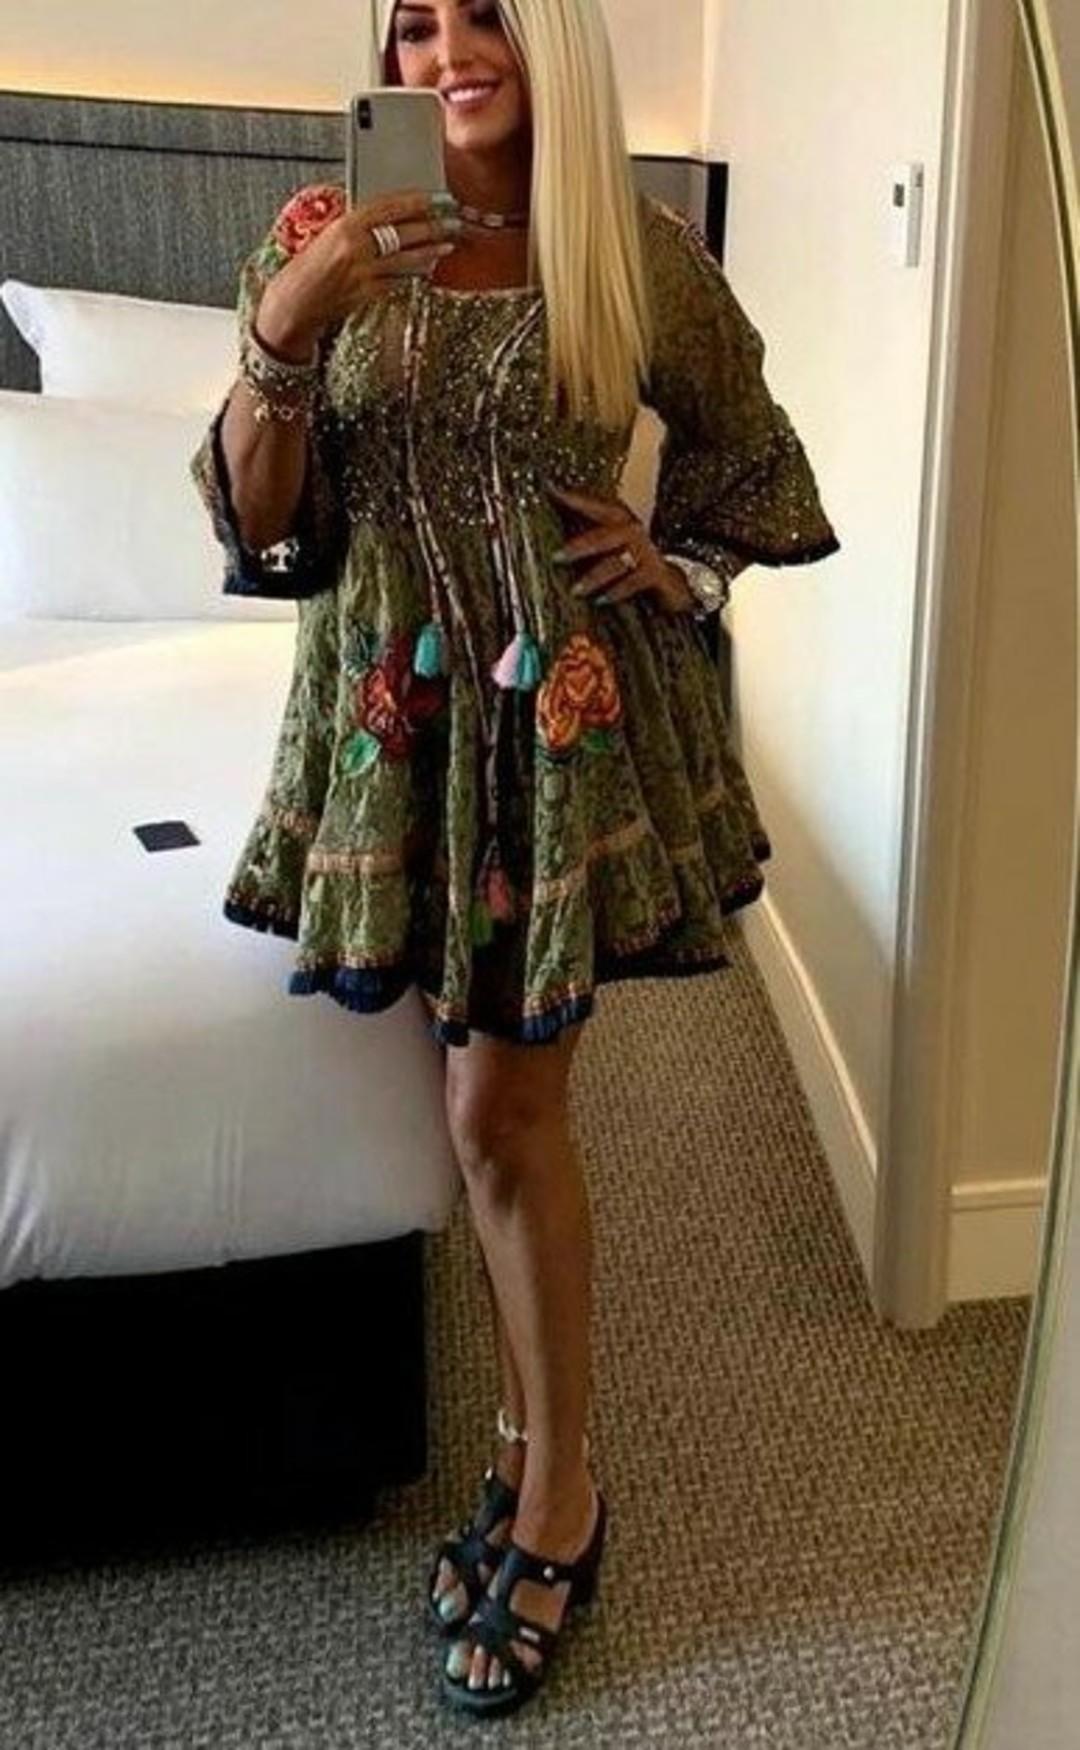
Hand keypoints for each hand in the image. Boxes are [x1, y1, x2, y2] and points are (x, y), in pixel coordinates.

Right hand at [257, 186, 461, 352]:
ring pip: (408, 260)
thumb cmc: (309, 266)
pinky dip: (413, 273)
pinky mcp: (368, 294)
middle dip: (434, 228)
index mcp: (346, 225)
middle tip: (453, 222)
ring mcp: (365, 273)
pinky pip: (398, 280)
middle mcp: (357, 248)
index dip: (419, 201)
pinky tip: (425, 268)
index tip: (439, 198)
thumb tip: (388, 213)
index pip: (391, 207)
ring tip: (447, 245)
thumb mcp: (329, 234)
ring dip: (431, 252)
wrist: (295, 301)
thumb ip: (357, 223)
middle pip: (405, 234)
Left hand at [544, 483, 696, 615]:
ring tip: (575, 590)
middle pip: (604, 535)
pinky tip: (601, 600)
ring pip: (617, 562)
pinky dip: (617, 591)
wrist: (669, 584)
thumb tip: (546, 522)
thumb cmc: (627, 562)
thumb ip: (582, 535)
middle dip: (579, 546)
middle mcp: (633, 531)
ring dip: (594, 577)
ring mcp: (646, 552)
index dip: (574, 500)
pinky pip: (634, 582)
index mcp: (619, 519)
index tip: (551, 491)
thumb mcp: (605, 546)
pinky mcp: (655, 574)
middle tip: (556, 557)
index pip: (595, 506)